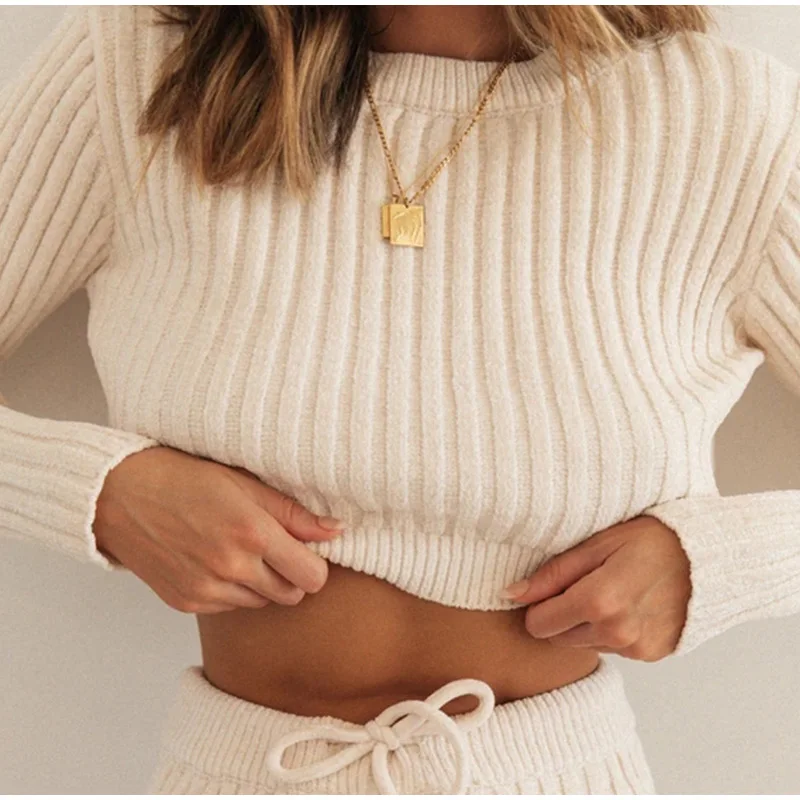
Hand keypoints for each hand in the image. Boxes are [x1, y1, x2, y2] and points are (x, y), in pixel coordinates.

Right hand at [94, 446, 346, 613]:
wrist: (120, 496)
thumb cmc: (185, 479)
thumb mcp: (245, 483)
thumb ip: (293, 513)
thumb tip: (336, 531)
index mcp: (252, 533)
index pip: (313, 577)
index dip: (315, 564)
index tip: (304, 549)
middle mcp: (232, 567)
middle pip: (292, 595)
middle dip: (291, 575)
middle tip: (271, 547)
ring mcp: (208, 590)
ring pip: (262, 603)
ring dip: (261, 583)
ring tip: (238, 549)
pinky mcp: (188, 603)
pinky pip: (231, 606)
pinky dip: (232, 590)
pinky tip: (214, 560)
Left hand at [501, 516, 691, 660]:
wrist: (710, 556)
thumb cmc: (651, 539)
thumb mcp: (597, 544)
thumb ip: (552, 573)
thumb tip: (510, 594)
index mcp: (598, 602)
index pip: (538, 623)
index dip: (539, 604)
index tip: (554, 585)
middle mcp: (616, 633)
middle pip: (558, 637)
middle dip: (563, 614)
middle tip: (588, 582)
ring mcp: (636, 648)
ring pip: (585, 643)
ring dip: (588, 623)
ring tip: (613, 590)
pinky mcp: (652, 655)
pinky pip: (614, 648)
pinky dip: (613, 630)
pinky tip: (632, 603)